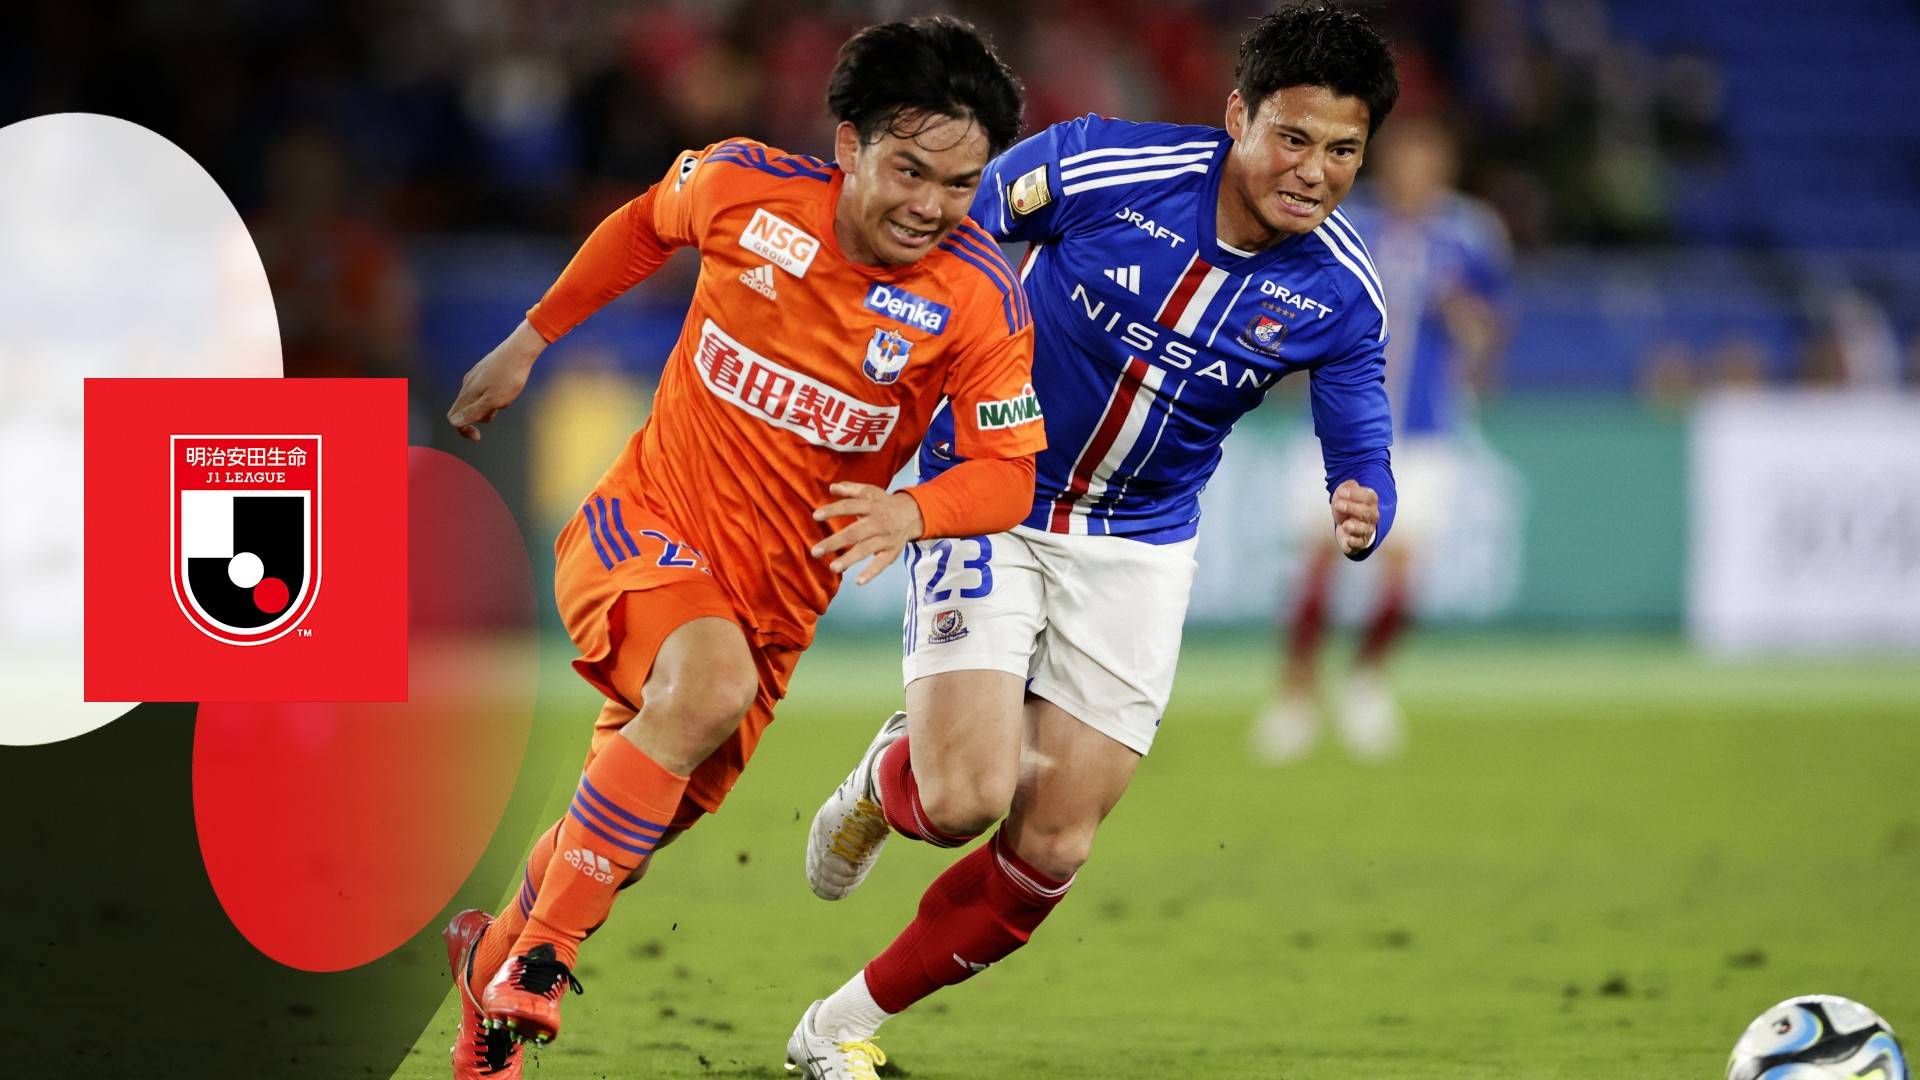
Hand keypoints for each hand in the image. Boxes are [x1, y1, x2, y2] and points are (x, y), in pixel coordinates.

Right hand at [447, 320, 544, 441]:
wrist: (520, 349)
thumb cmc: (509, 376)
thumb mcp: (494, 400)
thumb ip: (474, 412)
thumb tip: (454, 423)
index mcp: (467, 393)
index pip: (454, 417)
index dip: (463, 430)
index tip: (478, 436)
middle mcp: (467, 384)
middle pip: (466, 409)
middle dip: (481, 416)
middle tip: (500, 408)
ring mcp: (475, 376)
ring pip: (477, 399)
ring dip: (490, 405)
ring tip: (507, 397)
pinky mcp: (484, 370)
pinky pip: (485, 390)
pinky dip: (495, 395)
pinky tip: (509, 388)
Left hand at [811, 482, 924, 585]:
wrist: (912, 514)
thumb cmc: (884, 503)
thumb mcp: (870, 492)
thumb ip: (851, 489)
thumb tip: (832, 487)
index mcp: (871, 506)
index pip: (850, 506)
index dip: (833, 510)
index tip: (815, 516)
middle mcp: (878, 522)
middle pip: (854, 532)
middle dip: (834, 542)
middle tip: (815, 551)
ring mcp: (885, 538)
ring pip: (866, 549)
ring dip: (849, 559)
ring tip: (833, 567)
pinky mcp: (891, 552)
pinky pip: (882, 563)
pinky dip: (872, 573)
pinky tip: (859, 581)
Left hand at [1330, 478, 1378, 555]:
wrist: (1346, 526)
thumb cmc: (1347, 507)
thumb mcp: (1344, 493)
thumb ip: (1347, 487)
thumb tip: (1348, 486)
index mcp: (1371, 502)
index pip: (1369, 497)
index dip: (1355, 494)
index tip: (1341, 492)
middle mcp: (1372, 516)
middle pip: (1367, 512)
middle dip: (1352, 508)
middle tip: (1338, 505)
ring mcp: (1367, 529)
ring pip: (1365, 529)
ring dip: (1355, 527)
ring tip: (1346, 525)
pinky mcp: (1360, 542)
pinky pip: (1359, 543)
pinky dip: (1354, 541)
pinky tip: (1348, 538)